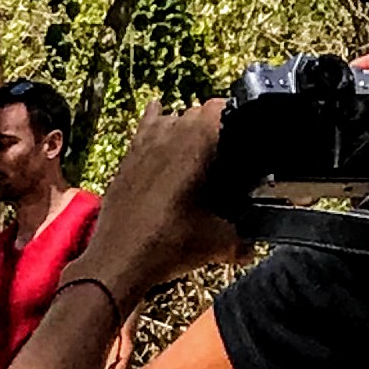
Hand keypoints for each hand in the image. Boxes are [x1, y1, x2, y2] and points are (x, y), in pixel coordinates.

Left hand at [73, 97, 245, 299]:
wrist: (117, 261)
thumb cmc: (168, 245)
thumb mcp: (218, 242)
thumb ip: (242, 240)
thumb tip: (251, 247)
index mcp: (197, 143)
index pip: (222, 107)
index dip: (237, 116)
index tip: (246, 133)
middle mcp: (169, 135)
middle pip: (197, 112)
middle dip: (213, 125)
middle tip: (225, 149)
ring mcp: (144, 144)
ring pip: (171, 118)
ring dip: (185, 126)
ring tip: (197, 147)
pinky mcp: (127, 158)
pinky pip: (144, 127)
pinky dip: (155, 122)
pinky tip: (160, 119)